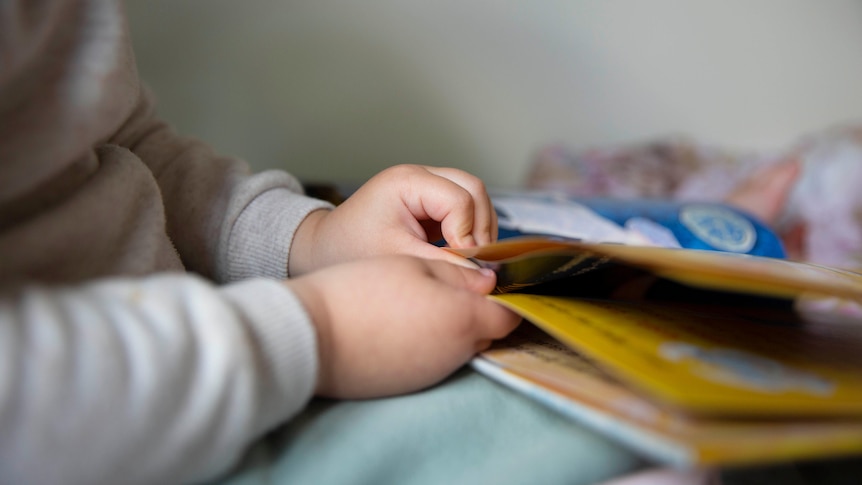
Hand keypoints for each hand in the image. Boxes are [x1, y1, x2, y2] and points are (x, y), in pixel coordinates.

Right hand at [286, 255, 520, 397]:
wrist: (311, 335)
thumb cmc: (361, 292)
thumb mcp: (413, 264)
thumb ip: (459, 273)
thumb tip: (489, 282)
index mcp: (463, 319)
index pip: (509, 315)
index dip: (507, 296)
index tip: (494, 280)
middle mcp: (455, 353)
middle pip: (486, 333)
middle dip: (480, 311)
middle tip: (455, 286)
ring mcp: (434, 374)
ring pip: (460, 347)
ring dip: (453, 328)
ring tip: (422, 303)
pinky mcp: (411, 385)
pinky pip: (435, 361)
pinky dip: (430, 344)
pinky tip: (404, 325)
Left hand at [289, 165, 497, 274]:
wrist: (325, 248)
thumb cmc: (351, 250)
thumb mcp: (399, 258)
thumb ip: (445, 265)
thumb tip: (486, 278)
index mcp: (407, 181)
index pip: (459, 199)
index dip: (468, 233)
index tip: (463, 263)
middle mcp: (420, 175)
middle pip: (473, 188)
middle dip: (481, 225)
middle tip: (476, 260)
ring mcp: (426, 185)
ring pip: (474, 195)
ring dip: (479, 227)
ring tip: (469, 258)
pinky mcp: (430, 200)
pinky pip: (464, 206)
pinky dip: (469, 228)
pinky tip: (460, 253)